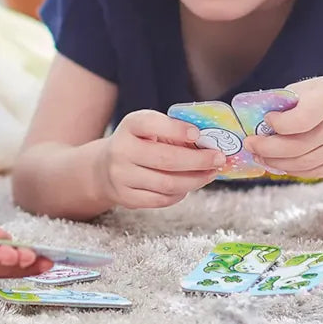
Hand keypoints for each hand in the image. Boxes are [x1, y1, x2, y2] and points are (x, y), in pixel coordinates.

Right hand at [97, 110, 222, 208]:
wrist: (103, 168)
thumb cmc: (137, 143)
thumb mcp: (148, 129)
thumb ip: (173, 131)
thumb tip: (209, 143)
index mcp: (130, 126)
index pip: (150, 124)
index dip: (175, 129)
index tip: (198, 134)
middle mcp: (122, 150)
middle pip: (165, 159)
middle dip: (198, 161)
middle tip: (219, 159)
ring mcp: (122, 176)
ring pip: (167, 184)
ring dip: (195, 180)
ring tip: (210, 174)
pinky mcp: (126, 197)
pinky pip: (162, 199)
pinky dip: (181, 193)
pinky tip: (189, 185)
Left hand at [244, 75, 322, 179]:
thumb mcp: (310, 87)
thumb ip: (286, 102)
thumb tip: (255, 121)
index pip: (302, 119)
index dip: (279, 124)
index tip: (266, 120)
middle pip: (300, 146)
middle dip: (269, 149)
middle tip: (250, 145)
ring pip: (306, 163)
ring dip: (277, 162)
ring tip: (260, 155)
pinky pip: (317, 171)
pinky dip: (294, 170)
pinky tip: (279, 163)